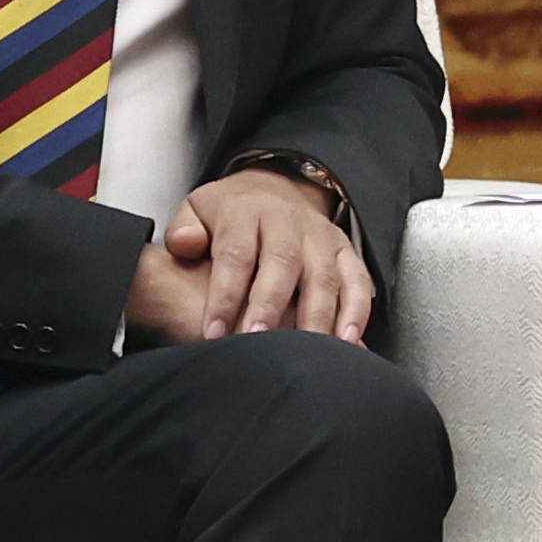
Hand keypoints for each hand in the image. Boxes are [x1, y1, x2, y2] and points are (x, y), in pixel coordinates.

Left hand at [121, 167, 376, 344]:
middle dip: (270, 305)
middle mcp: (288, 221)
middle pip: (283, 262)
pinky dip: (356, 311)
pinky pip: (357, 280)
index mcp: (246, 211)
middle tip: (258, 342)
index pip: (236, 254)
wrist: (274, 188)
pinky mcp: (345, 250)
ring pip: (323, 275)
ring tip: (306, 352)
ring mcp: (321, 236)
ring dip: (316, 316)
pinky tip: (347, 342)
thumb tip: (185, 245)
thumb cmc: (229, 216)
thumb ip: (184, 229)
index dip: (225, 295)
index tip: (213, 332)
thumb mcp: (197, 210)